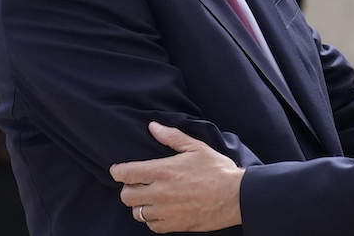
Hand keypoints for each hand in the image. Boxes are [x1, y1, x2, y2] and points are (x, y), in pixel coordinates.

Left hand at [110, 122, 244, 232]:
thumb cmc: (218, 170)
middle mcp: (160, 192)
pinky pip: (152, 226)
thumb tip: (153, 127)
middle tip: (139, 184)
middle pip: (126, 196)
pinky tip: (162, 210)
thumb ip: (172, 137)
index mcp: (163, 171)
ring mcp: (166, 211)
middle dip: (129, 189)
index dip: (117, 171)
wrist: (236, 196)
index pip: (126, 173)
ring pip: (137, 212)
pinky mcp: (174, 225)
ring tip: (152, 198)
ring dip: (141, 205)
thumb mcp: (197, 147)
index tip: (118, 171)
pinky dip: (153, 219)